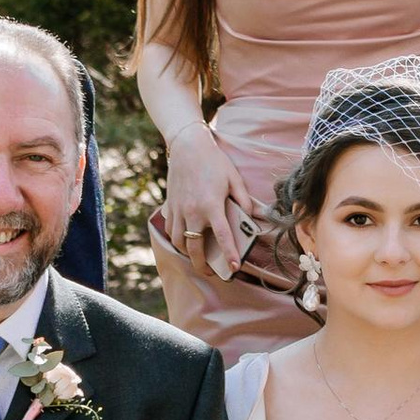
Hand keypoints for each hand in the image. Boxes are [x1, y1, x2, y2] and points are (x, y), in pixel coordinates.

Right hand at [163, 123, 250, 281]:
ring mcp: (178, 209)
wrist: (187, 146)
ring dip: (188, 254)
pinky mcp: (169, 206)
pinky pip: (170, 229)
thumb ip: (243, 200)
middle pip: (194, 248)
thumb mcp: (234, 178)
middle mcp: (192, 211)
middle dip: (202, 265)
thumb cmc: (214, 161)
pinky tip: (185, 239)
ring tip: (198, 257)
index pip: (222, 237)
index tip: (234, 268)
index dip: (229, 255)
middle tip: (211, 272)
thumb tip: (250, 218)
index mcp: (211, 206)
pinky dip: (177, 238)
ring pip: (179, 242)